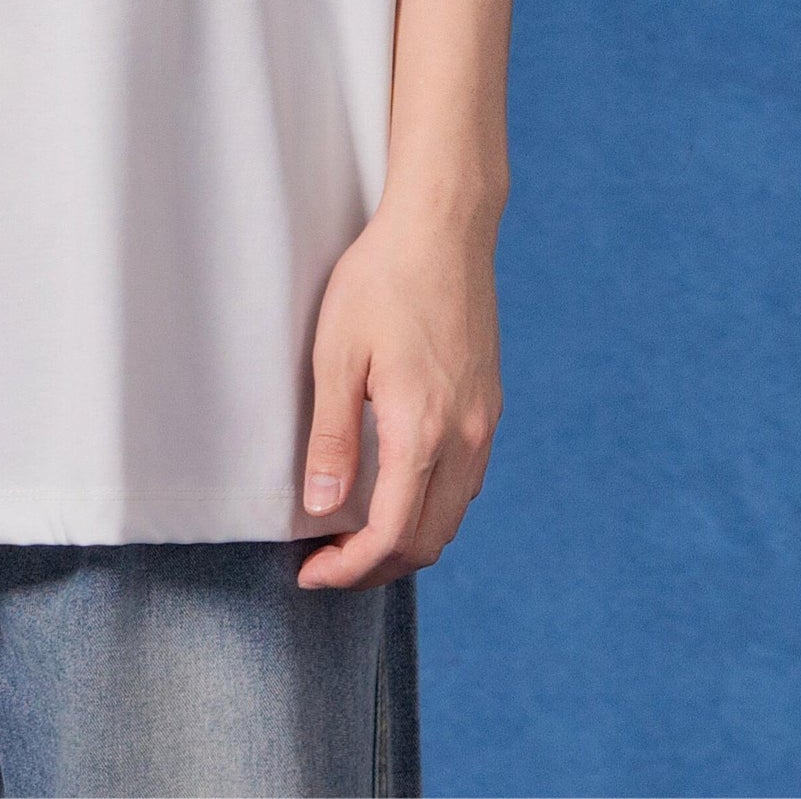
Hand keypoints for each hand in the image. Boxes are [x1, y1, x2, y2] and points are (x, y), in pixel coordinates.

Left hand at [294, 198, 502, 589]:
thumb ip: (332, 437)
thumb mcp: (337, 353)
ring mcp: (484, 423)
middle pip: (427, 541)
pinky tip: (396, 491)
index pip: (391, 536)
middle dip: (375, 568)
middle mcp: (466, 438)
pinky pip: (465, 483)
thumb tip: (322, 508)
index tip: (310, 574)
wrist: (444, 226)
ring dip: (405, 541)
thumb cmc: (382, 278)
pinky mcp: (490, 405)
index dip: (349, 569)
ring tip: (354, 536)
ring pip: (451, 516)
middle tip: (326, 563)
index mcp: (424, 430)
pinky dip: (430, 508)